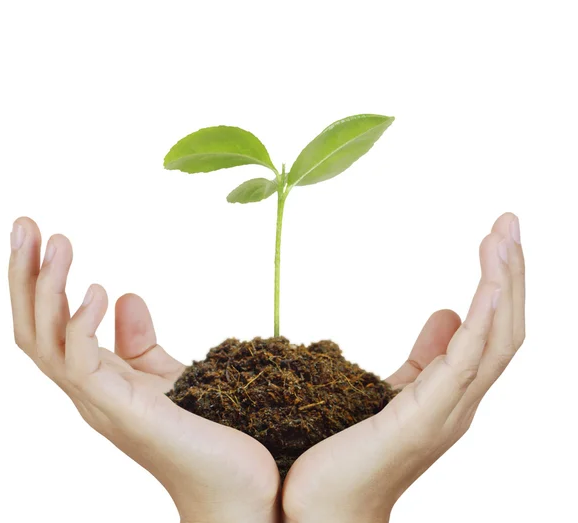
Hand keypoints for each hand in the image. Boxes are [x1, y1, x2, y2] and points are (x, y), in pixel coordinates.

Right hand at [8, 217, 280, 522]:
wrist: (239, 488)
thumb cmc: (205, 433)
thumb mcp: (167, 376)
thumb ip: (140, 343)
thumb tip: (127, 295)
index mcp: (97, 380)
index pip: (50, 325)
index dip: (39, 281)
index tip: (41, 233)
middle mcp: (88, 392)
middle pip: (34, 329)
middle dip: (25, 275)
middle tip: (25, 222)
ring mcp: (101, 405)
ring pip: (46, 343)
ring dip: (46, 289)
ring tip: (57, 242)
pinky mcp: (124, 413)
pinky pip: (83, 366)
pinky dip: (81, 326)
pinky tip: (97, 291)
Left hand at [281, 213, 524, 522]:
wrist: (325, 508)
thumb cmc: (353, 453)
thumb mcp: (395, 390)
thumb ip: (426, 356)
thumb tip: (446, 311)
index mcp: (453, 391)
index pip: (491, 328)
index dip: (499, 283)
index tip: (496, 238)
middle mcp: (461, 401)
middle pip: (503, 327)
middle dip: (510, 272)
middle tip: (508, 220)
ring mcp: (448, 411)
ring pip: (494, 339)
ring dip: (502, 284)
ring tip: (503, 235)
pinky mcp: (422, 417)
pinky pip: (465, 363)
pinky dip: (481, 320)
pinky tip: (487, 283)